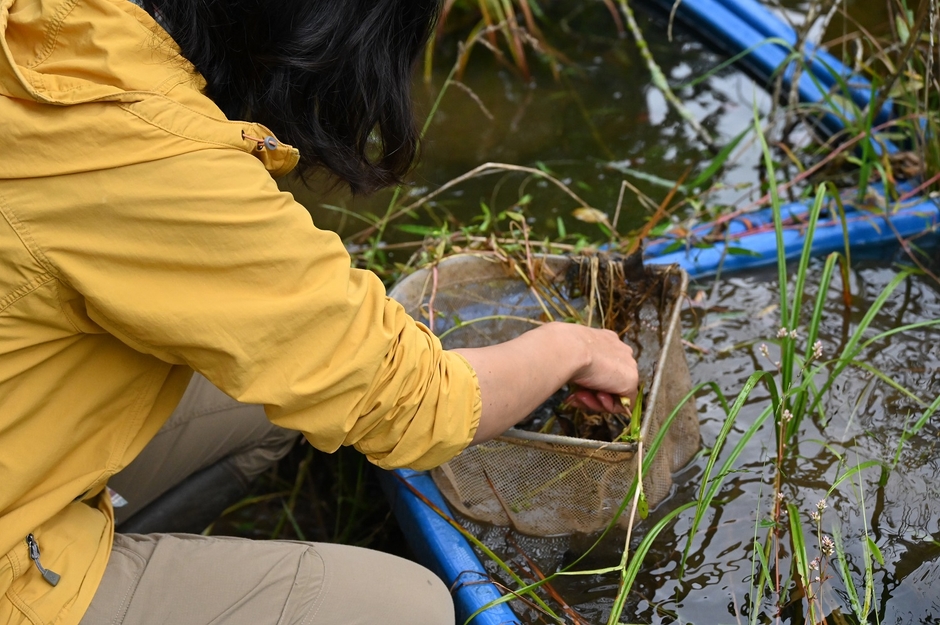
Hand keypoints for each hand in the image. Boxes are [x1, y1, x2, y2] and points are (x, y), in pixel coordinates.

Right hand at [455, 322, 639, 444]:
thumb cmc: (546, 349)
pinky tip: (589, 398)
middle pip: (609, 381)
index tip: (572, 390)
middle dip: (592, 393)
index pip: (601, 366)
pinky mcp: (629, 379)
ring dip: (596, 401)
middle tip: (576, 397)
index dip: (587, 382)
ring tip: (579, 397)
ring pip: (615, 394)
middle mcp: (616, 348)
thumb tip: (517, 372)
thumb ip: (552, 362)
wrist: (559, 349)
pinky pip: (623, 403)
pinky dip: (605, 407)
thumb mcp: (550, 353)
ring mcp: (625, 363)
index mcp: (600, 339)